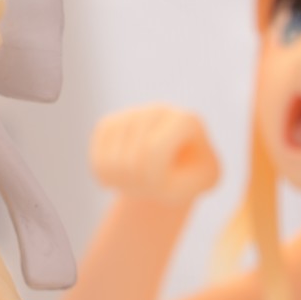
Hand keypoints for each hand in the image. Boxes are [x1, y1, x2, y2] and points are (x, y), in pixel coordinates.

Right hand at [90, 106, 220, 204]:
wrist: (171, 170)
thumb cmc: (189, 179)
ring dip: (123, 184)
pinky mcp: (107, 125)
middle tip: (151, 188)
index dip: (153, 180)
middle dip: (139, 185)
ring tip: (139, 182)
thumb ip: (192, 173)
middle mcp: (157, 111)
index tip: (164, 187)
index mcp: (186, 120)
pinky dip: (106, 179)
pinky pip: (97, 162)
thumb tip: (169, 164)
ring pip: (110, 163)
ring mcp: (130, 115)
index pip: (152, 151)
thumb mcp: (203, 183)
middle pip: (131, 160)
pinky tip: (122, 176)